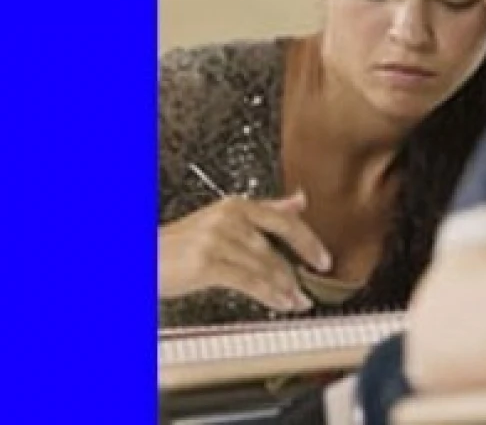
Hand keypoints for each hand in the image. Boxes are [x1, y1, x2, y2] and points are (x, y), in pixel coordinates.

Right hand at [159, 191, 331, 311]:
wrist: (141, 258)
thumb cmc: (179, 245)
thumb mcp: (223, 220)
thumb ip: (265, 211)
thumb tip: (300, 201)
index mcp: (236, 205)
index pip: (284, 220)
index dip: (309, 241)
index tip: (324, 259)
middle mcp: (229, 218)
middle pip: (276, 248)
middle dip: (297, 273)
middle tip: (310, 290)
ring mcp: (218, 239)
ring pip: (265, 267)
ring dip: (285, 289)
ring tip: (297, 302)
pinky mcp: (208, 263)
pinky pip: (249, 281)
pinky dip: (269, 295)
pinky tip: (279, 303)